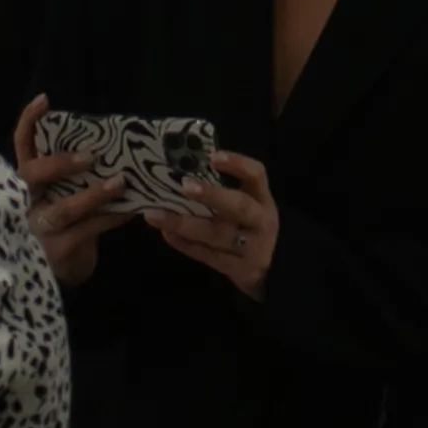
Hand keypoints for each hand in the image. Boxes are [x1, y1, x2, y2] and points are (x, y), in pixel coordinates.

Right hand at [12, 96, 118, 287]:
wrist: (66, 268)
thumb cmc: (70, 220)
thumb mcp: (68, 191)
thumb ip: (81, 171)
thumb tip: (117, 141)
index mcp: (30, 181)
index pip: (22, 146)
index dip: (29, 122)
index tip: (45, 100)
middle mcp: (28, 201)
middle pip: (32, 175)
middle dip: (60, 163)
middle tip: (92, 155)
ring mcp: (40, 227)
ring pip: (62, 209)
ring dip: (94, 195)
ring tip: (122, 182)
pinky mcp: (58, 249)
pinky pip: (87, 230)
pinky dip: (111, 217)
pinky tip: (132, 210)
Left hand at [149, 144, 279, 295]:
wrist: (273, 271)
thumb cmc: (251, 228)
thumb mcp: (250, 205)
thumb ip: (226, 188)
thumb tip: (183, 166)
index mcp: (262, 199)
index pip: (256, 175)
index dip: (237, 164)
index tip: (212, 156)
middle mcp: (260, 221)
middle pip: (239, 206)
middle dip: (212, 195)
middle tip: (184, 185)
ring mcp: (252, 248)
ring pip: (218, 234)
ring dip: (185, 224)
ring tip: (154, 215)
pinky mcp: (239, 270)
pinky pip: (209, 256)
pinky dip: (186, 245)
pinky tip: (166, 234)